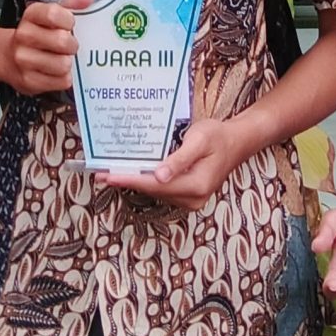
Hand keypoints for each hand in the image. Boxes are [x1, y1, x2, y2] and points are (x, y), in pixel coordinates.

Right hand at [0, 0, 91, 95]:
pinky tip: (55, 72)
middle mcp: (23, 36)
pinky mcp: (28, 81)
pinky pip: (61, 81)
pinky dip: (64, 78)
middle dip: (72, 45)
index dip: (68, 21)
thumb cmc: (38, 34)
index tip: (69, 25)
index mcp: (31, 15)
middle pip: (62, 41)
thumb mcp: (51, 14)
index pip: (54, 13)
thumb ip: (72, 4)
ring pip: (63, 64)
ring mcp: (24, 59)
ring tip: (61, 59)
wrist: (8, 58)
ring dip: (68, 63)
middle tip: (68, 46)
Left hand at [104, 117, 248, 209]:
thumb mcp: (199, 140)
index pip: (155, 184)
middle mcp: (192, 198)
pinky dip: (147, 181)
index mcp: (196, 185)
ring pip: (156, 191)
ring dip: (135, 181)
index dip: (129, 180)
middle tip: (100, 174)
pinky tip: (133, 172)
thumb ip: (179, 159)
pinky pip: (162, 189)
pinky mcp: (188, 196)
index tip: (108, 176)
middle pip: (152, 190)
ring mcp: (190, 200)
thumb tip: (159, 176)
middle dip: (127, 181)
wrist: (235, 142)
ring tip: (110, 172)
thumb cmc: (217, 136)